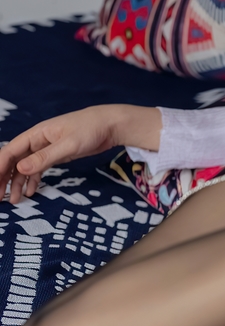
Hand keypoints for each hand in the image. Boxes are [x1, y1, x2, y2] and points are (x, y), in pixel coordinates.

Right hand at [0, 105, 161, 204]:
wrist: (111, 125)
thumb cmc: (90, 129)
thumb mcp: (68, 144)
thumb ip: (45, 157)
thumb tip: (20, 168)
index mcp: (37, 134)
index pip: (10, 151)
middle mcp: (37, 141)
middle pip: (14, 160)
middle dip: (4, 178)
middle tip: (0, 197)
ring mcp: (46, 148)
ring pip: (25, 167)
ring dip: (18, 183)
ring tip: (14, 200)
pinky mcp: (56, 154)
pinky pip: (39, 168)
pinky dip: (33, 180)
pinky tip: (31, 192)